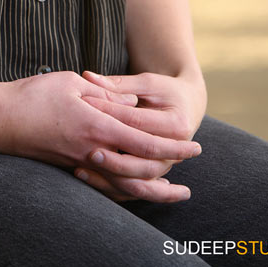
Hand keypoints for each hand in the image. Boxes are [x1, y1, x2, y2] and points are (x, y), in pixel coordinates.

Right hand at [0, 70, 202, 176]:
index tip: (194, 144)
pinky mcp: (70, 168)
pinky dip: (128, 190)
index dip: (172, 144)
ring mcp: (81, 163)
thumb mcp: (72, 82)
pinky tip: (137, 189)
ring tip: (176, 192)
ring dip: (154, 189)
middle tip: (194, 160)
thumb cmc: (33, 94)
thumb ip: (105, 94)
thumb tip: (131, 105)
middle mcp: (92, 150)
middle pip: (140, 168)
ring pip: (125, 184)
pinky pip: (106, 186)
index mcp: (96, 125)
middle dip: (171, 165)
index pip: (144, 140)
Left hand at [72, 69, 207, 203]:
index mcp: (176, 124)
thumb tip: (87, 76)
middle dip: (112, 158)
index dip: (108, 112)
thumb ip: (119, 84)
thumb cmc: (165, 91)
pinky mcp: (155, 177)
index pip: (136, 121)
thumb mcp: (147, 83)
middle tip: (86, 150)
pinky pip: (132, 191)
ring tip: (80, 170)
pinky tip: (88, 180)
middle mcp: (175, 151)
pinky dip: (111, 189)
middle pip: (142, 161)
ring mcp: (166, 167)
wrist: (187, 107)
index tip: (83, 105)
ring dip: (108, 179)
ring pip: (138, 183)